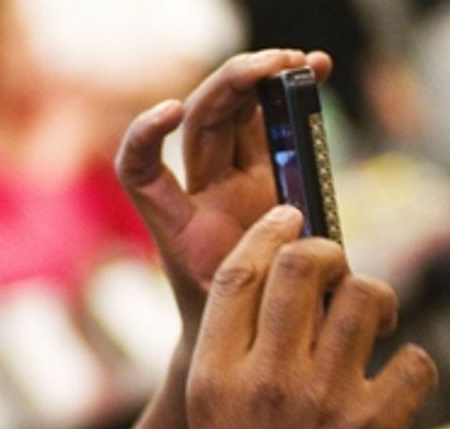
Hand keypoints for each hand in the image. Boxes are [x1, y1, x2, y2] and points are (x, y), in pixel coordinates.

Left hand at [116, 49, 331, 342]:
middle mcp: (200, 195)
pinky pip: (274, 124)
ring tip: (298, 61)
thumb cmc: (237, 337)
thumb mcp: (240, 315)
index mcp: (178, 227)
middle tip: (270, 66)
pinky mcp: (269, 177)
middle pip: (200, 124)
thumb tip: (289, 238)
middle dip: (230, 86)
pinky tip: (315, 68)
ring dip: (261, 78)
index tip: (170, 113)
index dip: (144, 137)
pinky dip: (291, 93)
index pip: (139, 172)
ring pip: (235, 113)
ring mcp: (233, 182)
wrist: (247, 342)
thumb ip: (255, 279)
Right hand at [187, 207, 436, 428]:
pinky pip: (411, 361)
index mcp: (212, 380)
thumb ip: (236, 362)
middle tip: (340, 275)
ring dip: (378, 304)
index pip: (239, 275)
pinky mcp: (376, 426)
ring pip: (367, 299)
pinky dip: (408, 372)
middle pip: (304, 266)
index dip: (269, 234)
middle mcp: (262, 381)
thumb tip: (283, 291)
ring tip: (375, 329)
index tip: (290, 217)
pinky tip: (392, 395)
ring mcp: (321, 401)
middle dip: (330, 255)